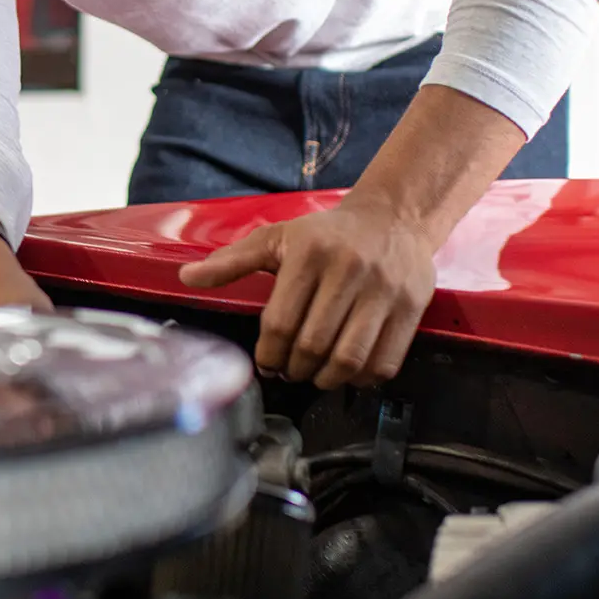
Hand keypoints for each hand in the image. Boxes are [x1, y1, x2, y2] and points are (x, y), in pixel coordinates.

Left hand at [178, 193, 435, 387]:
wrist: (392, 219)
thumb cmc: (325, 235)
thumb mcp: (275, 238)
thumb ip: (231, 261)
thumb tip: (186, 276)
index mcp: (309, 255)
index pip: (281, 321)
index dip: (269, 352)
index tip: (266, 362)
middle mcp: (349, 271)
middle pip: (314, 344)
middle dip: (295, 368)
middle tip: (290, 371)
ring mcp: (384, 291)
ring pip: (350, 358)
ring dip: (327, 379)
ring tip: (316, 376)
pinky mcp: (412, 307)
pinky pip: (385, 361)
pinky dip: (363, 378)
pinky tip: (348, 372)